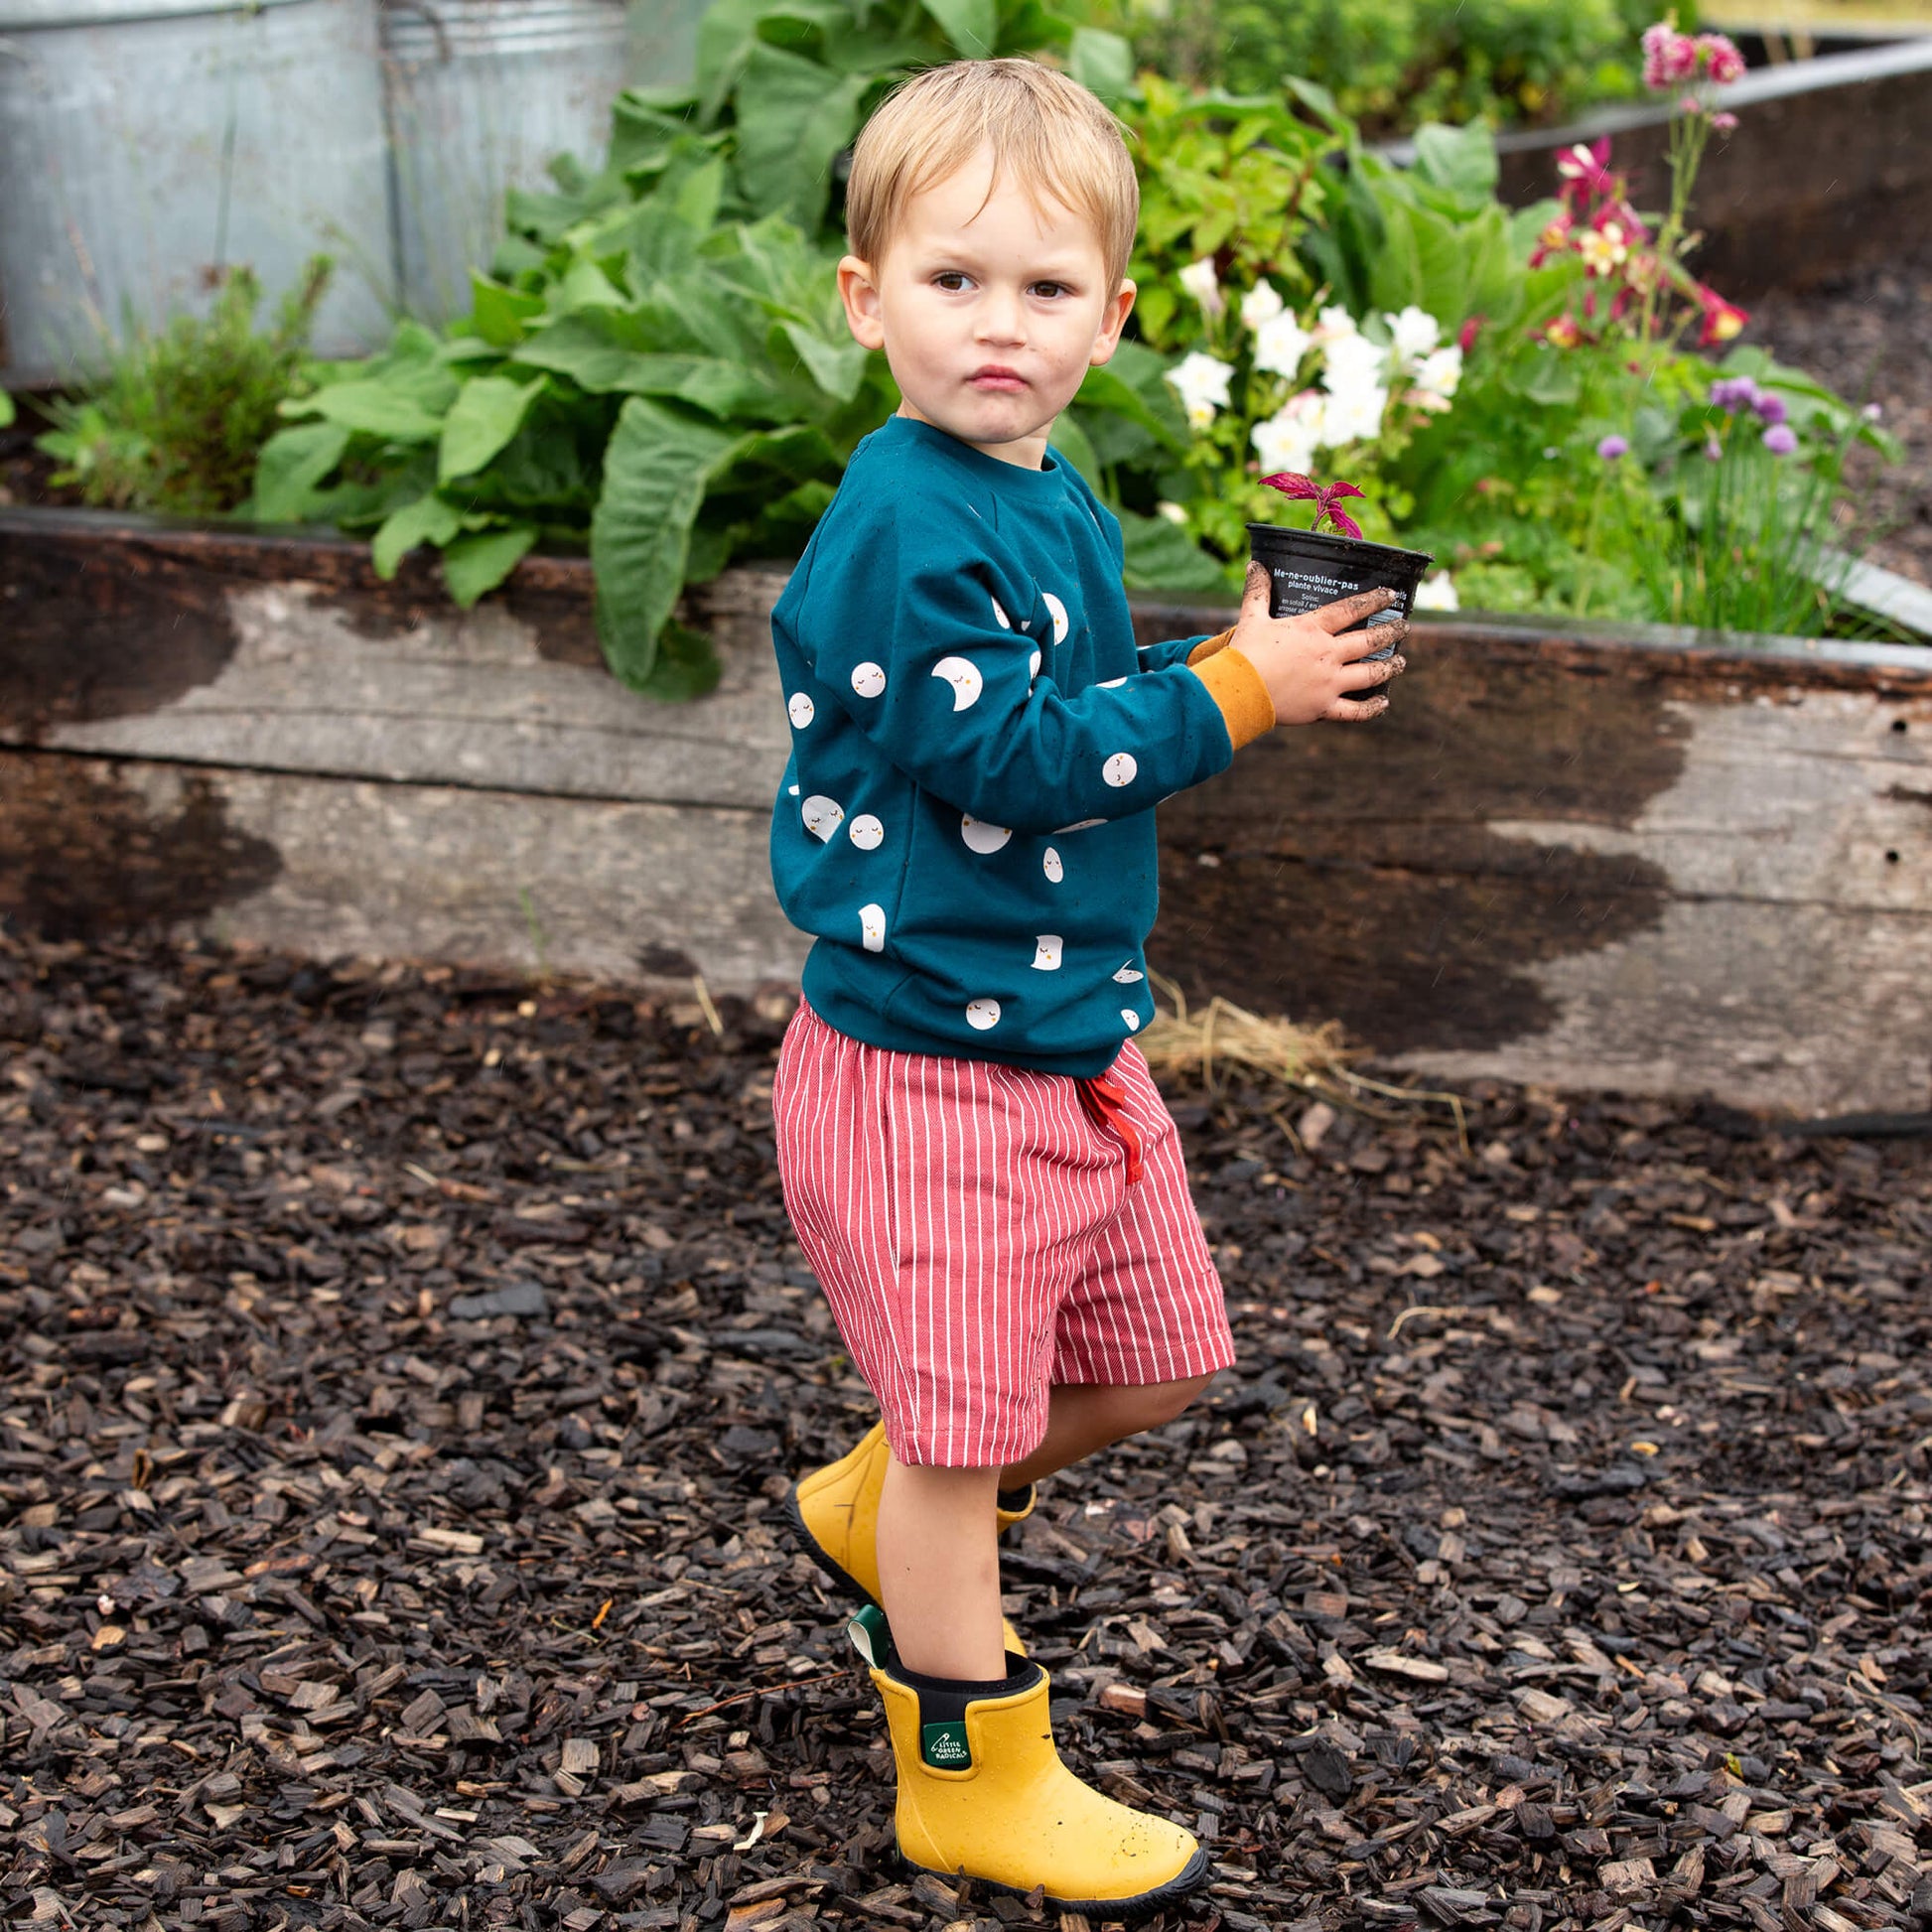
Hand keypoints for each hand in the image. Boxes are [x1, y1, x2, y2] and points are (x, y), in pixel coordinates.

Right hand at [1229, 560, 1407, 726]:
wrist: (1241, 691)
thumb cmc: (1245, 653)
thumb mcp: (1252, 618)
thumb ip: (1258, 592)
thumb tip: (1256, 565)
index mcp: (1313, 630)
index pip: (1351, 610)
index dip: (1373, 600)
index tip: (1390, 595)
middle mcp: (1328, 654)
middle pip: (1368, 641)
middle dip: (1390, 632)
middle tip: (1403, 627)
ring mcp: (1329, 682)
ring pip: (1370, 674)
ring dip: (1389, 667)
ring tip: (1401, 662)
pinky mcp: (1324, 707)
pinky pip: (1355, 711)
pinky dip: (1372, 708)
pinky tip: (1384, 702)